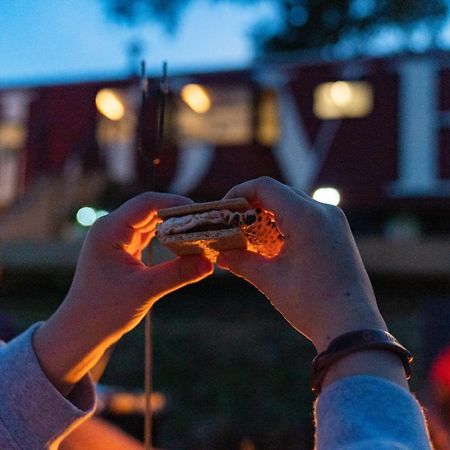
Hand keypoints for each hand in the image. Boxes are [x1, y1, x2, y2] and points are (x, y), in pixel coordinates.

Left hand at [34, 192, 212, 393]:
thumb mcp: (145, 290)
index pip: (146, 204)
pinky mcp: (123, 249)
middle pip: (150, 209)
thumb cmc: (105, 310)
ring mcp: (117, 238)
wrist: (81, 329)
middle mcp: (111, 228)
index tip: (200, 213)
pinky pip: (149, 235)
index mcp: (109, 230)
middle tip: (206, 222)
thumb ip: (178, 274)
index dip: (175, 204)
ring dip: (174, 225)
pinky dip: (167, 237)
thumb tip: (210, 263)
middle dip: (178, 215)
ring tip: (200, 230)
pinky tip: (184, 242)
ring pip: (151, 221)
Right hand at [216, 177, 386, 352]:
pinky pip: (306, 216)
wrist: (352, 327)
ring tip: (250, 237)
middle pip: (279, 193)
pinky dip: (285, 223)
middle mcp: (324, 211)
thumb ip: (242, 261)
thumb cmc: (311, 304)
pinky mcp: (338, 232)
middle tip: (233, 225)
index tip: (224, 211)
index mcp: (306, 216)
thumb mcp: (270, 280)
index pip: (265, 187)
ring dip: (268, 215)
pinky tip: (273, 244)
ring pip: (292, 204)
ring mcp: (334, 220)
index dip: (239, 193)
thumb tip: (221, 255)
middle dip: (252, 206)